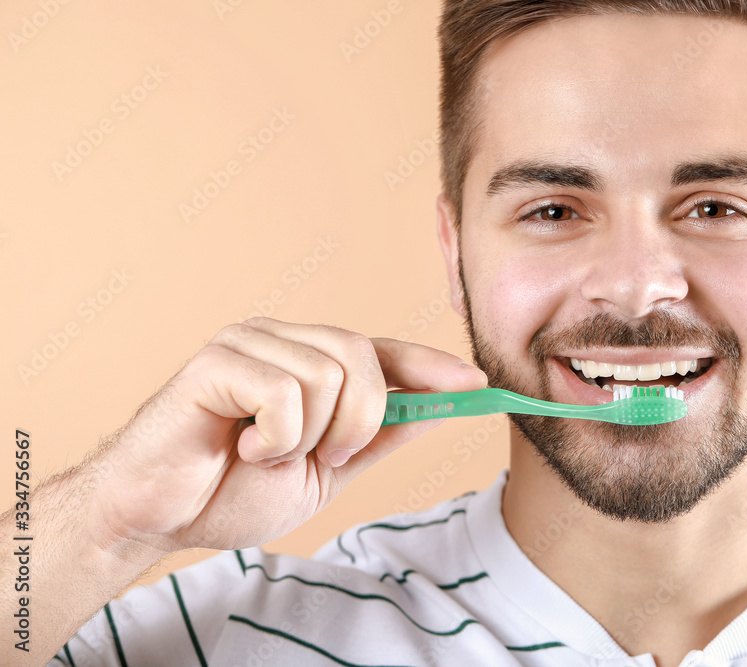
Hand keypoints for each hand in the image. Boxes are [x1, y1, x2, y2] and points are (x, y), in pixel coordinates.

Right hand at [90, 317, 487, 554]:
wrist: (159, 515)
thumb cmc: (232, 489)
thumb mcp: (326, 470)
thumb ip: (376, 436)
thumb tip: (436, 408)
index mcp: (309, 361)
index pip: (382, 351)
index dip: (430, 366)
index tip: (477, 385)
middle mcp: (282, 340)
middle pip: (363, 356)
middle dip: (359, 422)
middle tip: (322, 456)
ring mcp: (249, 343)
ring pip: (330, 374)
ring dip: (312, 436)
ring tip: (270, 452)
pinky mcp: (217, 360)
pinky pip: (287, 392)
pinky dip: (277, 437)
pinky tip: (244, 446)